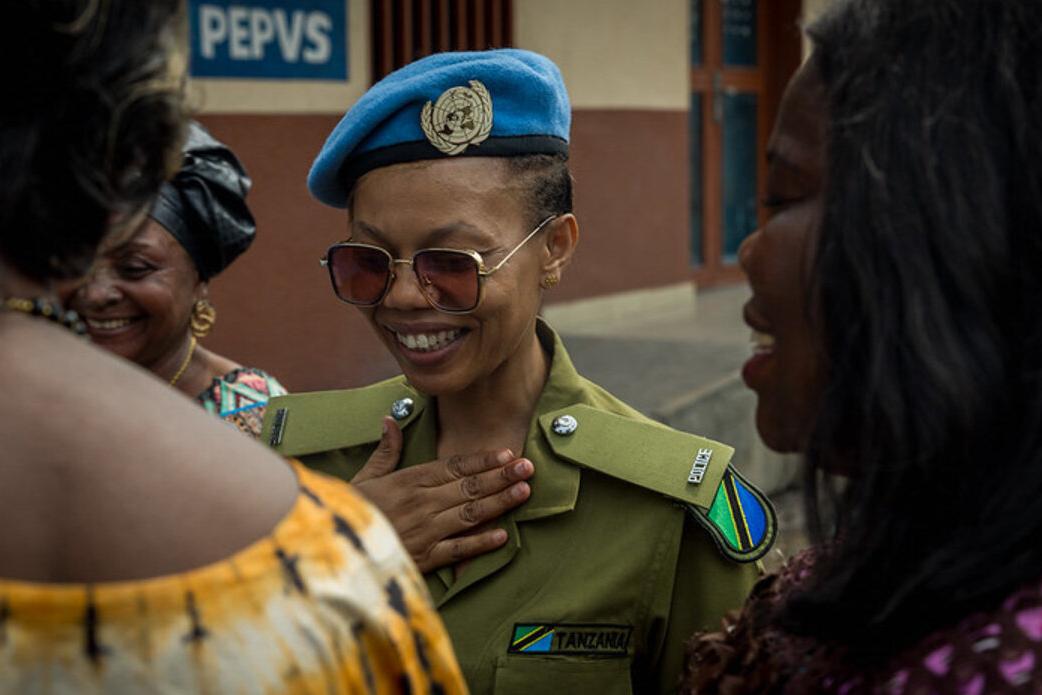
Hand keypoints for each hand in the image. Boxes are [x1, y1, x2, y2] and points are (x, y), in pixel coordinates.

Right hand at [352, 416, 533, 572]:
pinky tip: (502, 535)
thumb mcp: (364, 477)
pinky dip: (481, 543)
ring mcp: (425, 530)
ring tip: (524, 492)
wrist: (330, 549)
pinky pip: (458, 549)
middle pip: (470, 487)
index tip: (507, 453)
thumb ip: (385, 451)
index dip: (483, 460)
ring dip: (500, 502)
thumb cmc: (348, 512)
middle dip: (502, 476)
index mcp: (409, 480)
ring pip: (471, 513)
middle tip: (528, 468)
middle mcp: (422, 502)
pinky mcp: (423, 557)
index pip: (454, 466)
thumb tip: (390, 420)